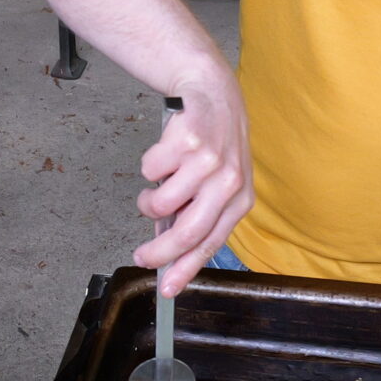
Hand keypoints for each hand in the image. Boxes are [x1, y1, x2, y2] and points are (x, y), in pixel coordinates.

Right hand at [133, 77, 251, 296]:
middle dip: (158, 251)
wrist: (212, 91)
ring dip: (148, 200)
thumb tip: (168, 253)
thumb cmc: (213, 142)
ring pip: (161, 201)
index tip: (166, 290)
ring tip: (154, 188)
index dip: (185, 270)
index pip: (211, 244)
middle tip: (140, 256)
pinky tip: (165, 152)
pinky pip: (151, 169)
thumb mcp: (216, 182)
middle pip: (187, 231)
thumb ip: (195, 215)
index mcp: (240, 200)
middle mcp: (230, 182)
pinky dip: (150, 165)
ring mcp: (210, 161)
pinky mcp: (189, 139)